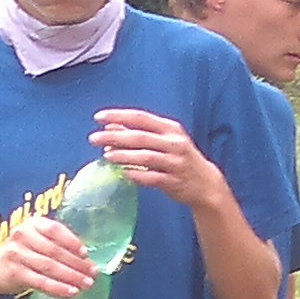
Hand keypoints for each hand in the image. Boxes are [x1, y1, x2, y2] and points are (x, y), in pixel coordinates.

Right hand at [0, 216, 95, 298]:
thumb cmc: (21, 254)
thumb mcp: (35, 242)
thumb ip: (56, 245)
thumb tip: (86, 260)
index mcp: (32, 224)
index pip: (55, 230)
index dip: (72, 241)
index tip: (86, 253)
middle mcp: (23, 235)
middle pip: (55, 250)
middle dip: (77, 263)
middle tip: (93, 273)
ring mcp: (17, 254)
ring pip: (50, 267)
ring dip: (71, 276)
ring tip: (87, 284)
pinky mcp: (14, 273)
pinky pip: (40, 281)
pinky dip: (58, 288)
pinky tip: (71, 292)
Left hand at [91, 107, 228, 210]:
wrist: (205, 183)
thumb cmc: (179, 158)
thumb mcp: (163, 140)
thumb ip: (139, 132)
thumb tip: (110, 127)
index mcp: (170, 128)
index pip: (140, 117)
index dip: (119, 116)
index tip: (98, 117)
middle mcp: (174, 143)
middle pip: (140, 137)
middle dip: (115, 137)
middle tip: (94, 138)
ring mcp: (175, 162)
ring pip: (146, 157)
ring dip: (124, 156)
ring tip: (106, 155)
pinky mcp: (174, 181)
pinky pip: (152, 178)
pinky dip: (137, 175)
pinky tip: (123, 173)